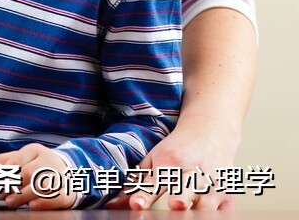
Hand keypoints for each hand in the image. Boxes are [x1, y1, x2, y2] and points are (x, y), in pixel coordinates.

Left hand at [0, 143, 75, 209]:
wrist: (65, 172)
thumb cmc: (36, 166)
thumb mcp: (21, 158)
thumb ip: (5, 162)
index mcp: (35, 150)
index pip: (16, 161)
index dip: (5, 174)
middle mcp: (49, 160)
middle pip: (28, 173)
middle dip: (13, 186)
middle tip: (3, 196)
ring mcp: (60, 176)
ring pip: (41, 186)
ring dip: (23, 196)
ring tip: (11, 202)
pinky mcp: (68, 192)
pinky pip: (57, 198)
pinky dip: (43, 203)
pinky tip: (32, 205)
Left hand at [107, 116, 240, 210]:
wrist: (211, 131)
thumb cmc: (178, 148)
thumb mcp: (153, 158)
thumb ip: (136, 181)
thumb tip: (115, 202)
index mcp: (170, 161)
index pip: (155, 182)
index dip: (145, 195)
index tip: (136, 205)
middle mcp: (193, 172)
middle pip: (186, 191)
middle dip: (180, 199)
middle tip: (174, 205)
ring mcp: (213, 184)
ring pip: (208, 204)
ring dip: (199, 210)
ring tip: (186, 213)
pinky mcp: (229, 194)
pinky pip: (225, 210)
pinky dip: (218, 214)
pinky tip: (208, 216)